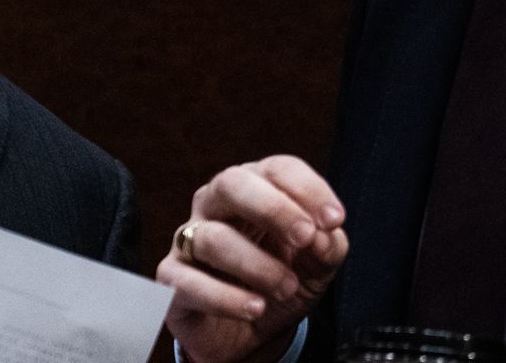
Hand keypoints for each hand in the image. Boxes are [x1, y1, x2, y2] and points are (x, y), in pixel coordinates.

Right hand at [158, 155, 348, 362]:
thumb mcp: (317, 266)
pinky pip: (189, 282)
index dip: (307, 189)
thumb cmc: (280, 286)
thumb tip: (322, 235)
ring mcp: (188, 240)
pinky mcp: (172, 279)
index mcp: (254, 191)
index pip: (276, 170)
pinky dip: (226, 298)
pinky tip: (254, 308)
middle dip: (273, 209)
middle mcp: (215, 206)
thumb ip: (327, 246)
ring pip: (212, 238)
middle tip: (304, 238)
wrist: (249, 336)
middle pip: (232, 183)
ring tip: (285, 288)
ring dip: (257, 265)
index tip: (334, 220)